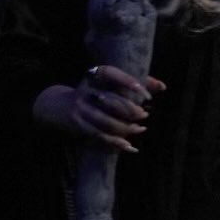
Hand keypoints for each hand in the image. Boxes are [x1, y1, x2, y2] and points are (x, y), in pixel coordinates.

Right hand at [32, 65, 165, 152]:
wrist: (57, 105)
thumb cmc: (94, 91)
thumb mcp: (109, 83)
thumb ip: (137, 82)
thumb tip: (162, 87)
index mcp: (94, 75)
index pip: (110, 73)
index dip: (127, 81)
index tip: (145, 93)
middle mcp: (86, 91)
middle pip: (111, 101)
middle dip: (130, 110)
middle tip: (145, 114)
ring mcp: (81, 108)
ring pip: (106, 121)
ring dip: (125, 128)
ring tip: (140, 128)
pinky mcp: (78, 125)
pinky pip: (99, 135)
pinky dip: (115, 142)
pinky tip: (129, 146)